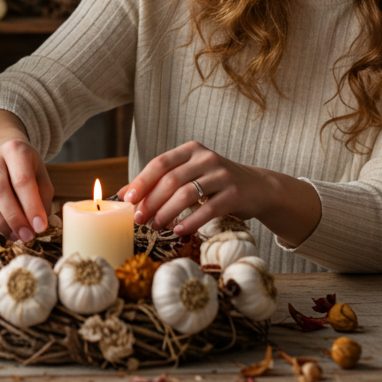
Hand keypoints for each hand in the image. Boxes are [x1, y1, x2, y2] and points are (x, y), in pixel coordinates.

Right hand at [0, 138, 54, 242]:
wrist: (2, 154)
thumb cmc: (26, 169)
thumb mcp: (40, 176)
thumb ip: (41, 199)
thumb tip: (37, 226)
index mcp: (15, 150)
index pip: (22, 180)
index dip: (31, 206)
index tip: (40, 227)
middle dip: (14, 217)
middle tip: (26, 236)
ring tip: (14, 236)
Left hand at [123, 141, 274, 234]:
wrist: (258, 188)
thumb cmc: (216, 183)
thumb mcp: (190, 176)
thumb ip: (161, 182)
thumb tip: (124, 195)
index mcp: (191, 150)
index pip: (161, 163)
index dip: (142, 181)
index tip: (128, 199)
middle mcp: (207, 158)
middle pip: (171, 179)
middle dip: (152, 201)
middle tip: (140, 219)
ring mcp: (222, 175)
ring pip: (187, 193)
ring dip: (168, 212)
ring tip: (157, 226)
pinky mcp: (234, 194)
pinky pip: (208, 209)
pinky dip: (191, 222)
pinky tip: (179, 231)